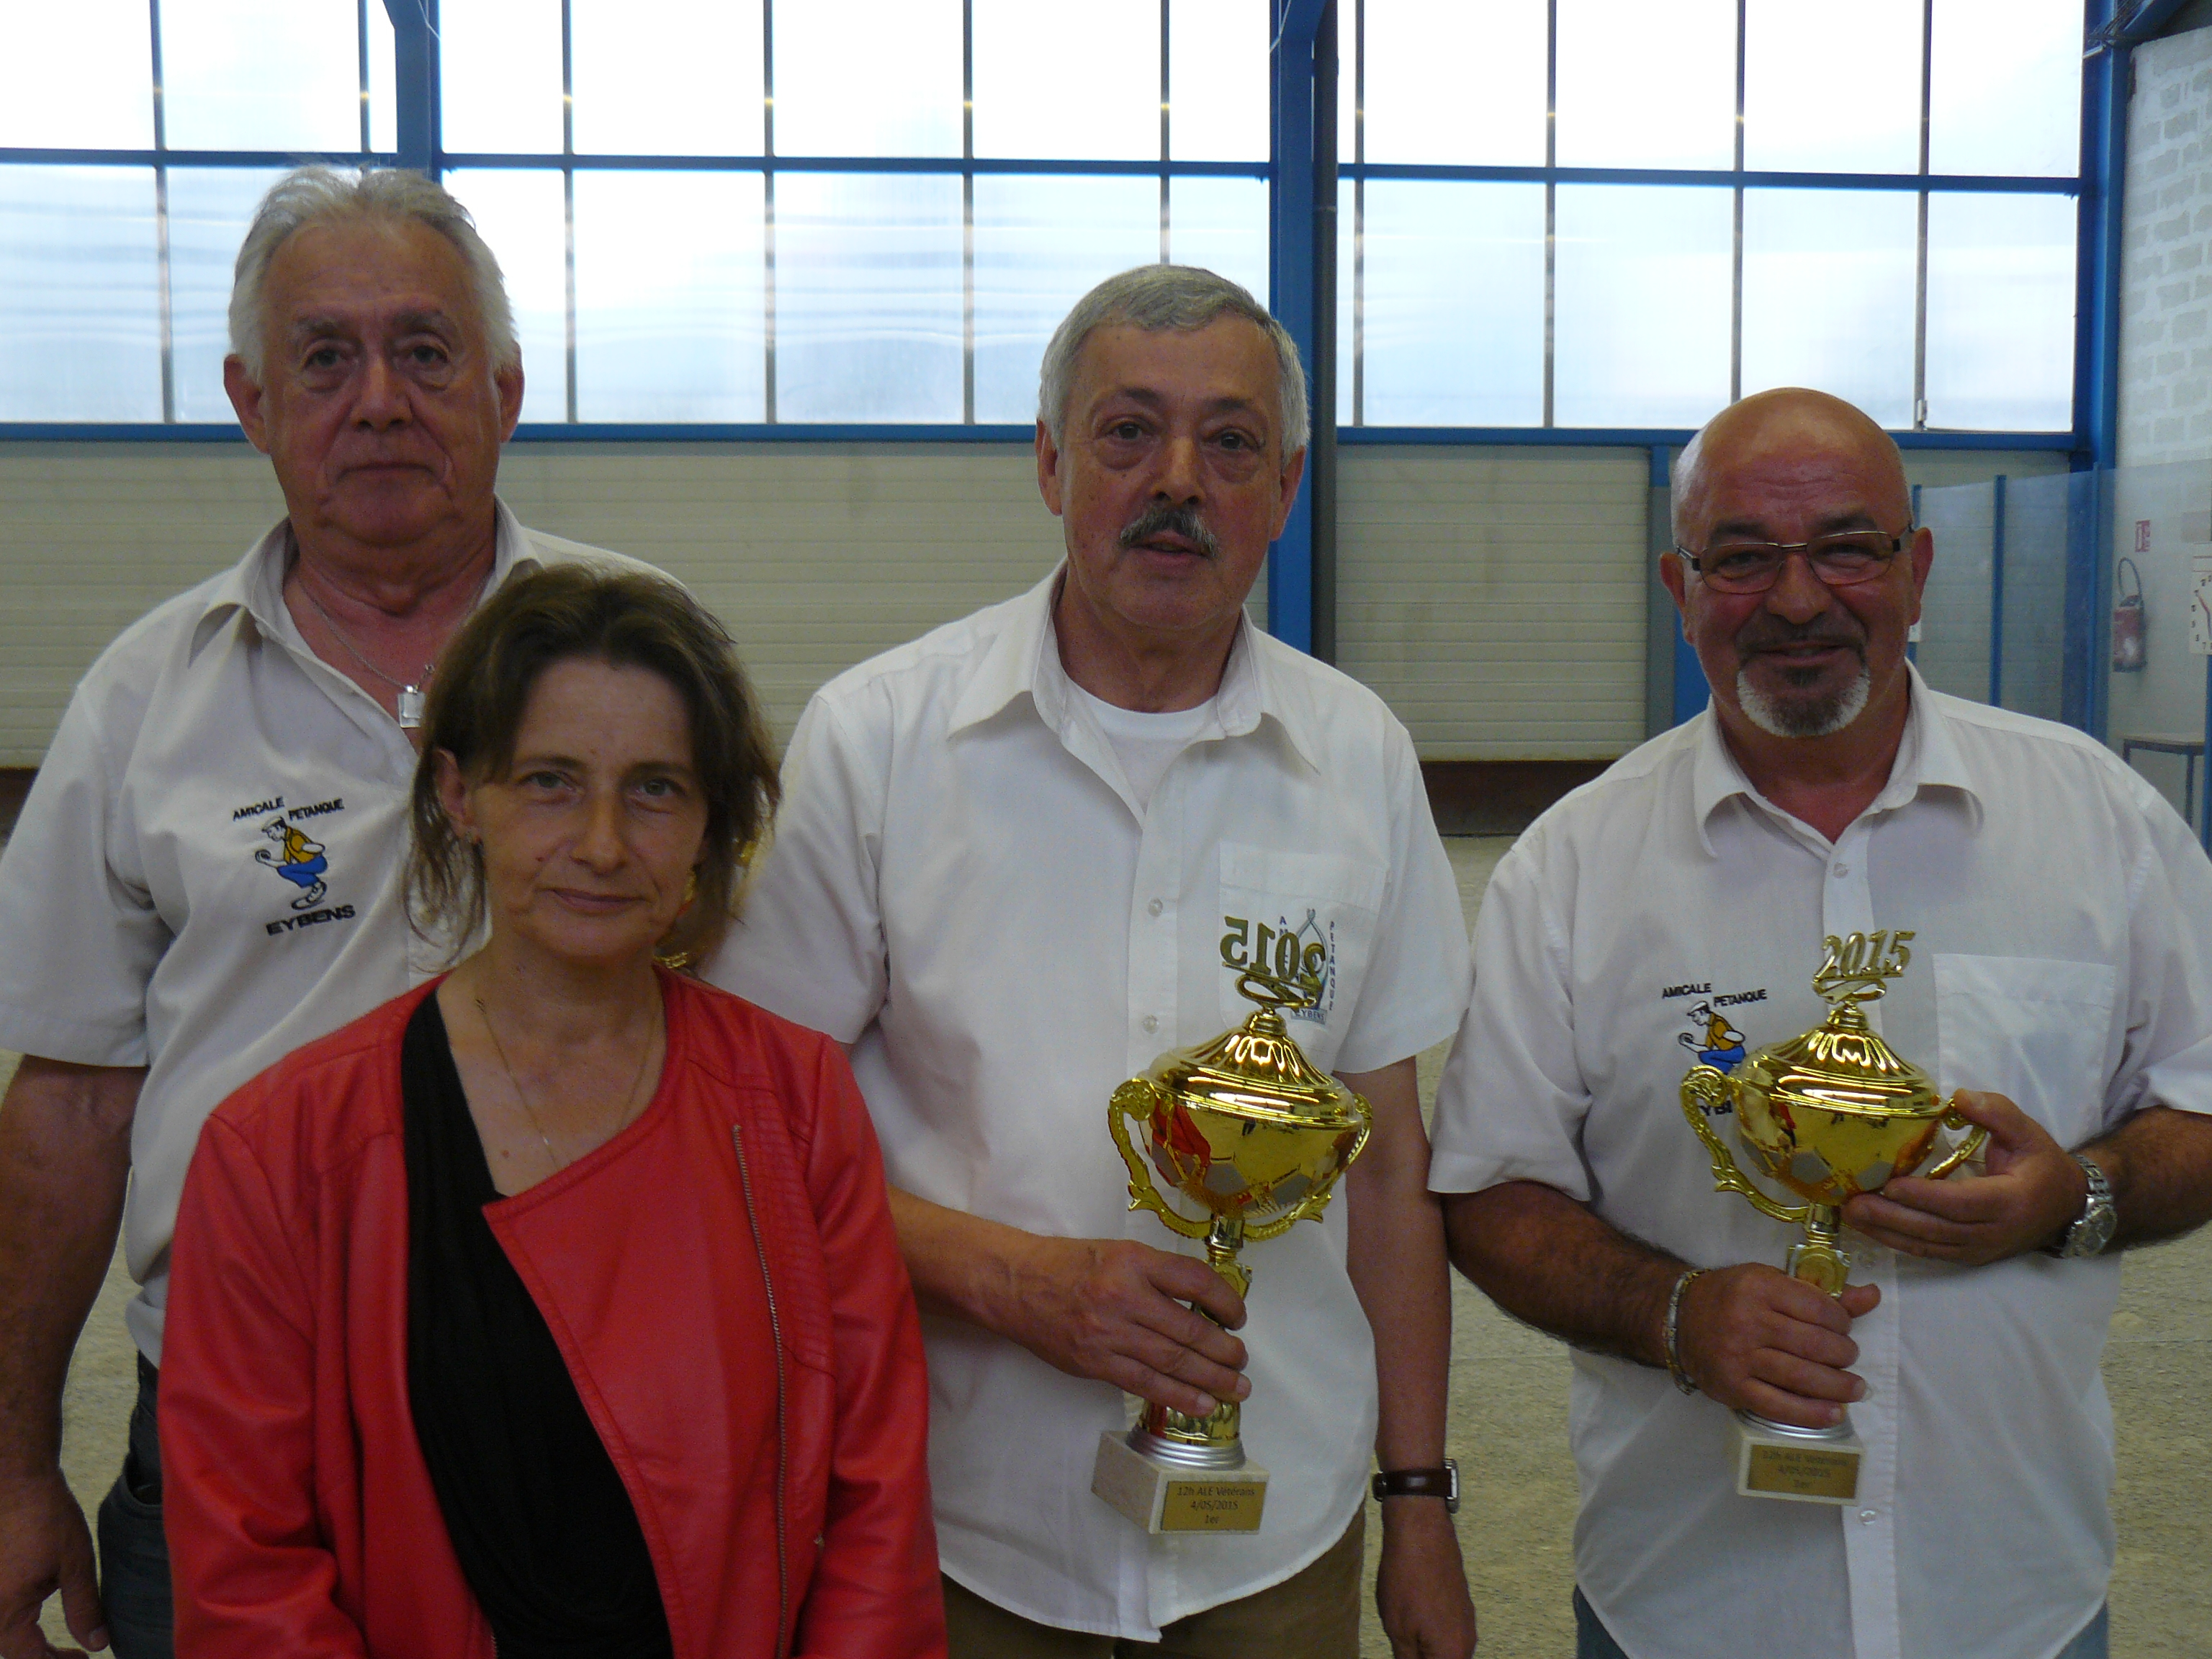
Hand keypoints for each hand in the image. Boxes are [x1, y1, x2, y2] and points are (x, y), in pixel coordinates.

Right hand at [0, 1469, 105, 1657]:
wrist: (16, 1480)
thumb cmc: (46, 1517)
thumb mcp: (75, 1564)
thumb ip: (84, 1608)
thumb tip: (97, 1645)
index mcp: (5, 1611)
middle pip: (11, 1653)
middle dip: (41, 1658)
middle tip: (74, 1655)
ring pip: (2, 1638)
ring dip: (26, 1647)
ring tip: (56, 1647)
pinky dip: (14, 1628)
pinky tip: (34, 1624)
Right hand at [990, 1235, 1248, 1417]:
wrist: (1016, 1285)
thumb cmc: (1069, 1265)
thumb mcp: (1118, 1252)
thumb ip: (1157, 1274)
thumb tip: (1202, 1304)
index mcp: (1133, 1261)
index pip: (1195, 1281)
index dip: (1225, 1301)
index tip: (1237, 1316)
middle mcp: (1124, 1296)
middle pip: (1189, 1329)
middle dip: (1224, 1350)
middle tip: (1243, 1361)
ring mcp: (1109, 1334)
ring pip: (1172, 1362)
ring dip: (1211, 1379)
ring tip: (1236, 1388)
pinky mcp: (1096, 1363)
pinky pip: (1146, 1384)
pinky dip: (1179, 1396)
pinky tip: (1203, 1403)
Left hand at [1374, 1499, 1476, 1656]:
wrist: (1421, 1531)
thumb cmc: (1407, 1580)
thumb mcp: (1398, 1632)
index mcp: (1453, 1654)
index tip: (1404, 1649)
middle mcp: (1467, 1642)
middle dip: (1421, 1655)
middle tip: (1400, 1642)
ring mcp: (1467, 1622)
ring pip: (1445, 1650)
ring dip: (1425, 1648)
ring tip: (1402, 1631)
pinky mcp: (1461, 1605)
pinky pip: (1447, 1632)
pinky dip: (1430, 1634)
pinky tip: (1412, 1618)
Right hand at [1674, 1263, 1877, 1429]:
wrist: (1680, 1318)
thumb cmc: (1733, 1297)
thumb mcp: (1772, 1281)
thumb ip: (1821, 1292)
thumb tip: (1871, 1296)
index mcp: (1759, 1287)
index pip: (1819, 1308)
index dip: (1842, 1322)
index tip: (1844, 1328)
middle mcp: (1748, 1321)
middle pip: (1815, 1345)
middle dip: (1844, 1354)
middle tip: (1849, 1357)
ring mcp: (1738, 1357)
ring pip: (1802, 1377)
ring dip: (1838, 1386)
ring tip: (1854, 1388)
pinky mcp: (1732, 1387)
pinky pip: (1779, 1406)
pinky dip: (1811, 1413)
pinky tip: (1834, 1412)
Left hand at [1842, 1090, 2086, 1266]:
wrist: (2066, 1206)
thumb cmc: (2042, 1165)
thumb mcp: (2028, 1132)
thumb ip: (1996, 1113)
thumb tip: (1958, 1097)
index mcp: (2009, 1201)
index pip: (1961, 1202)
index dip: (1925, 1196)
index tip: (1890, 1184)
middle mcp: (1992, 1232)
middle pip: (1936, 1228)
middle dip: (1891, 1217)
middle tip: (1852, 1202)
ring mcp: (1979, 1249)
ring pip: (1927, 1245)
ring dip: (1886, 1232)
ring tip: (1850, 1214)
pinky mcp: (1968, 1256)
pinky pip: (1929, 1252)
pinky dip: (1897, 1242)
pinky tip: (1870, 1228)